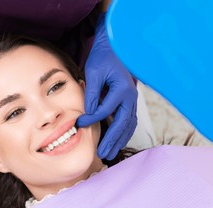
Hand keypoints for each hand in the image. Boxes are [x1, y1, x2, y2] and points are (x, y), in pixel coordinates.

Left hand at [77, 13, 137, 159]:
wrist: (116, 48)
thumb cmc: (104, 58)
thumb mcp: (94, 71)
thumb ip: (92, 93)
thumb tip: (88, 113)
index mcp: (122, 89)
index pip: (106, 109)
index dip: (91, 118)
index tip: (78, 124)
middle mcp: (131, 97)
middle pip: (122, 124)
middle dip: (112, 140)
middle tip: (102, 154)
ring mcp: (133, 101)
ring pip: (128, 126)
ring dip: (119, 141)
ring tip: (110, 153)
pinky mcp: (130, 103)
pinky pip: (129, 122)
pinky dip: (123, 134)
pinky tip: (117, 142)